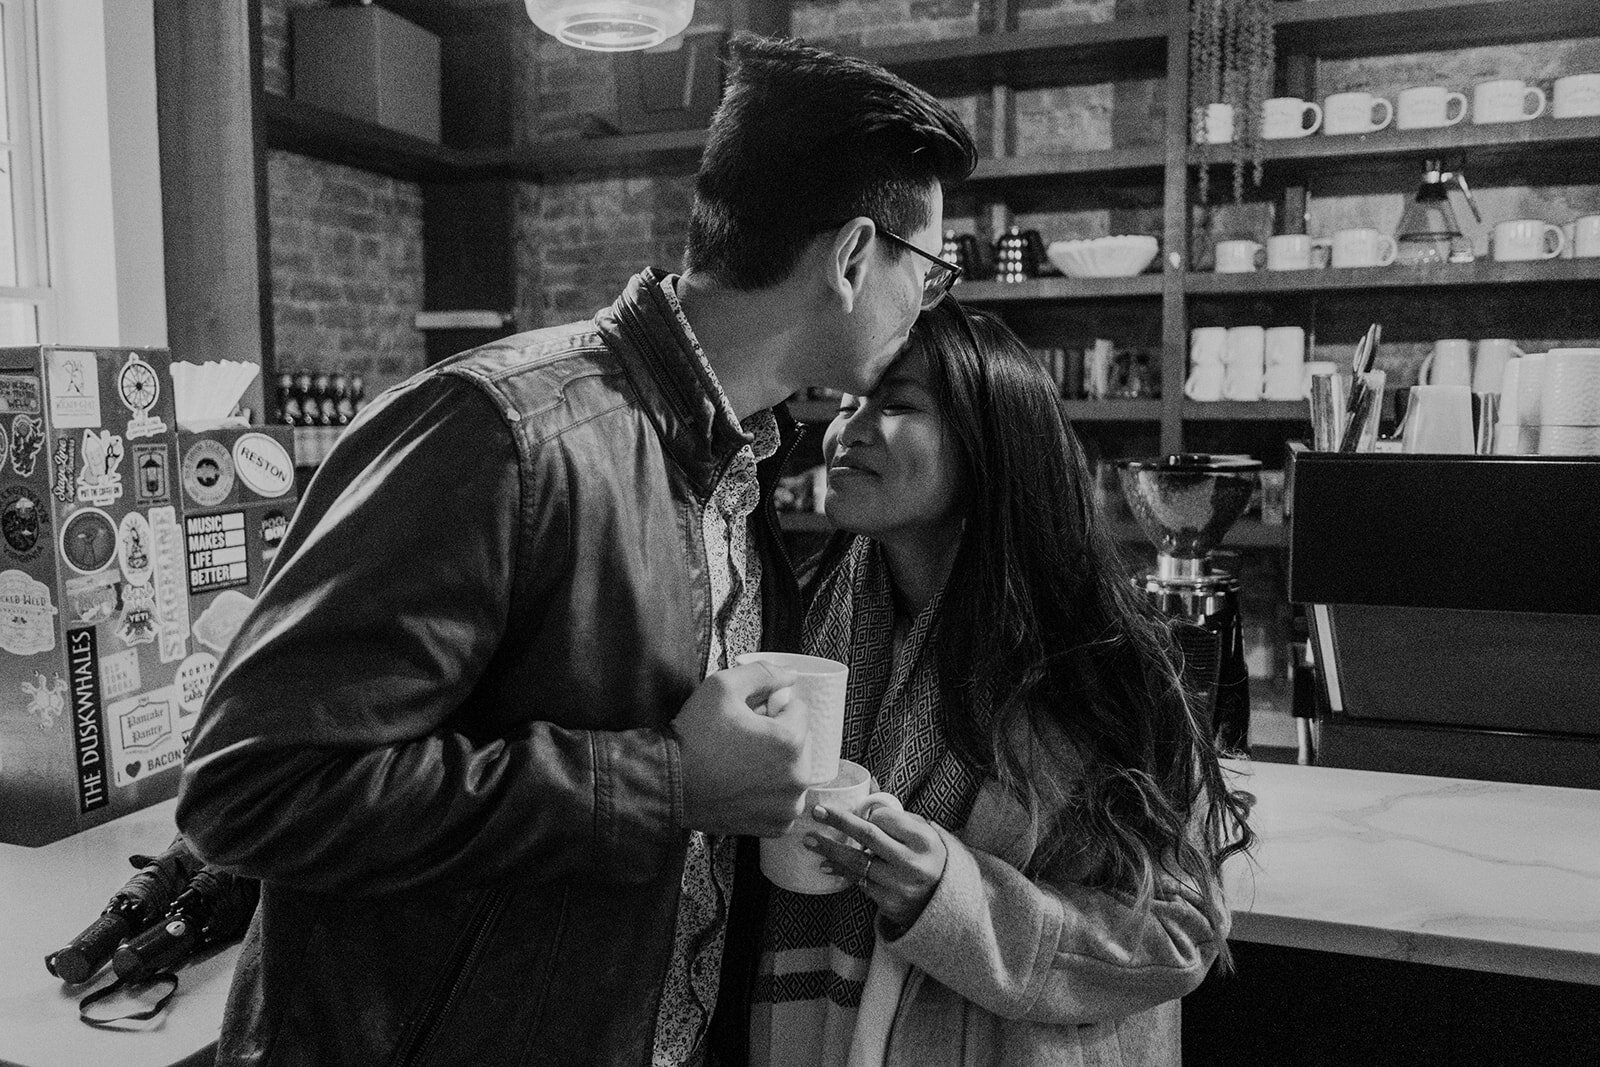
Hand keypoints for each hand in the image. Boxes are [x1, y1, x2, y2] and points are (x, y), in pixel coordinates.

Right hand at [673, 662, 810, 836]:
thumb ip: (763, 673)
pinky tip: (744, 784)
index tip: (748, 716)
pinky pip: (784, 798)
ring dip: (776, 763)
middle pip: (800, 741)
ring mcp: (788, 805)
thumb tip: (791, 675)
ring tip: (741, 762)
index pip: (798, 709)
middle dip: (777, 735)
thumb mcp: (723, 686)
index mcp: (790, 741)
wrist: (668, 784)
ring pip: (793, 769)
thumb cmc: (694, 737)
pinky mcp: (776, 825)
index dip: (772, 706)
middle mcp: (797, 777)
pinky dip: (770, 791)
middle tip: (742, 739)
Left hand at [806, 803, 947, 929]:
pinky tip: (828, 865)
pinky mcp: (889, 903)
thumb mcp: (922, 832)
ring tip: (810, 841)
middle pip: (867, 836)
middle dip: (838, 822)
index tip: (857, 813)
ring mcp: (900, 885)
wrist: (944, 902)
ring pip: (857, 863)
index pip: (884, 819)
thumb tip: (868, 786)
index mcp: (923, 839)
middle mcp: (912, 862)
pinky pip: (860, 883)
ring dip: (830, 851)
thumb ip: (897, 815)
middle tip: (816, 812)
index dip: (868, 814)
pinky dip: (843, 872)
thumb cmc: (927, 858)